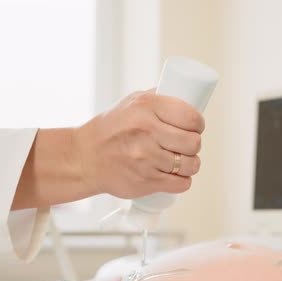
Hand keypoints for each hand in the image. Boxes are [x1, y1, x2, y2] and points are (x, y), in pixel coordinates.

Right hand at [74, 89, 204, 198]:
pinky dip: (182, 181)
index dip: (198, 124)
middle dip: (194, 145)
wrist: (84, 158)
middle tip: (186, 145)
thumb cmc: (109, 130)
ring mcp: (146, 159)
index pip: (191, 117)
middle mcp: (146, 132)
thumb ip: (158, 97)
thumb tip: (186, 94)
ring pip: (191, 165)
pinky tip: (175, 175)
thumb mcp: (131, 102)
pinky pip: (181, 184)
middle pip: (194, 143)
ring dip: (190, 164)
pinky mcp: (146, 181)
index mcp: (146, 107)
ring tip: (181, 161)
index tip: (195, 127)